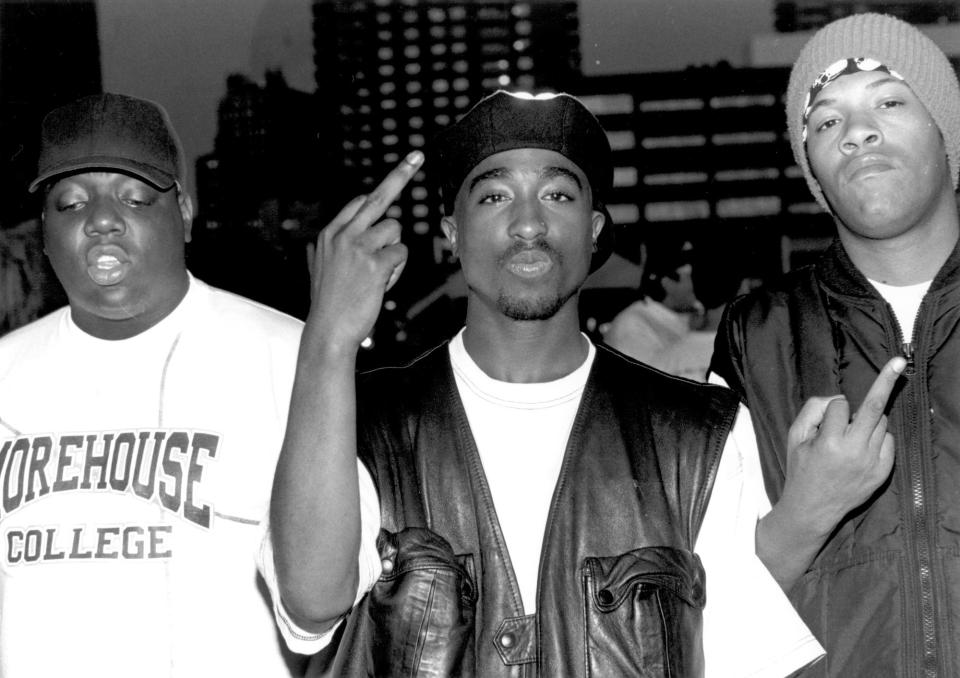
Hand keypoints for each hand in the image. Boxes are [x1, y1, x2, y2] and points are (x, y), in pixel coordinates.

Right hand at [305, 151, 422, 352]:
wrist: (328, 331)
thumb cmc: (327, 305)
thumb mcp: (316, 272)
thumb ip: (319, 254)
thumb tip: (311, 247)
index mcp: (329, 234)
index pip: (360, 202)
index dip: (381, 192)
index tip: (400, 168)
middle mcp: (343, 234)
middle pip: (378, 198)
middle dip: (400, 175)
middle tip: (417, 155)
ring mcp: (358, 247)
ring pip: (394, 230)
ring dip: (394, 252)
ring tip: (379, 275)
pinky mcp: (375, 263)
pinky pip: (401, 253)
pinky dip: (398, 268)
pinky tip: (383, 283)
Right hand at [780, 356, 905, 536]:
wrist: (813, 508)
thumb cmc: (801, 468)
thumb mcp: (795, 436)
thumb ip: (812, 409)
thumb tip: (840, 399)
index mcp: (829, 442)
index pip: (840, 406)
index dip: (831, 411)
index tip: (824, 422)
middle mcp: (854, 451)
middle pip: (874, 407)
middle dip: (886, 380)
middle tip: (899, 361)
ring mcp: (872, 462)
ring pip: (881, 422)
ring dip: (868, 420)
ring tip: (850, 437)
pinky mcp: (883, 471)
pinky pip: (889, 440)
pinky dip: (878, 437)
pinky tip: (862, 448)